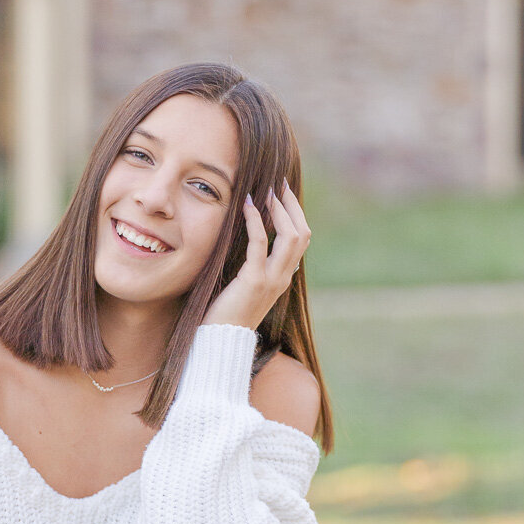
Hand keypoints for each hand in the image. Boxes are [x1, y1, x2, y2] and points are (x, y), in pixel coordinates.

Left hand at [202, 179, 310, 331]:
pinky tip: (247, 205)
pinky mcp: (254, 281)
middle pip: (302, 233)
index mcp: (283, 277)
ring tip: (266, 190)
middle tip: (278, 182)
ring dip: (279, 209)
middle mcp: (283, 278)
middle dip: (291, 205)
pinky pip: (260, 244)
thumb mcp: (246, 286)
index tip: (282, 192)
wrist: (221, 341)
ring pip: (290, 236)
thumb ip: (255, 266)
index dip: (295, 213)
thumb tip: (253, 241)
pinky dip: (255, 221)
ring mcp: (271, 280)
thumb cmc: (226, 313)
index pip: (301, 240)